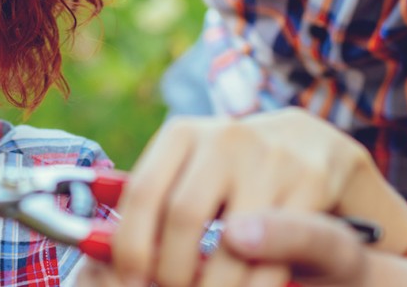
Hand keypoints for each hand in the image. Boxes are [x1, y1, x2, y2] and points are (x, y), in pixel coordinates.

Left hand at [109, 110, 403, 286]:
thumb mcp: (189, 169)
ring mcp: (271, 158)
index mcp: (184, 133)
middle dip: (170, 270)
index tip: (129, 279)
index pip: (142, 191)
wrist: (311, 146)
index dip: (130, 244)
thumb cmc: (232, 170)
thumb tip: (94, 244)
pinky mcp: (310, 183)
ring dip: (211, 285)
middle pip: (183, 216)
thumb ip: (150, 198)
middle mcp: (226, 138)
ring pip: (231, 242)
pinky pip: (275, 252)